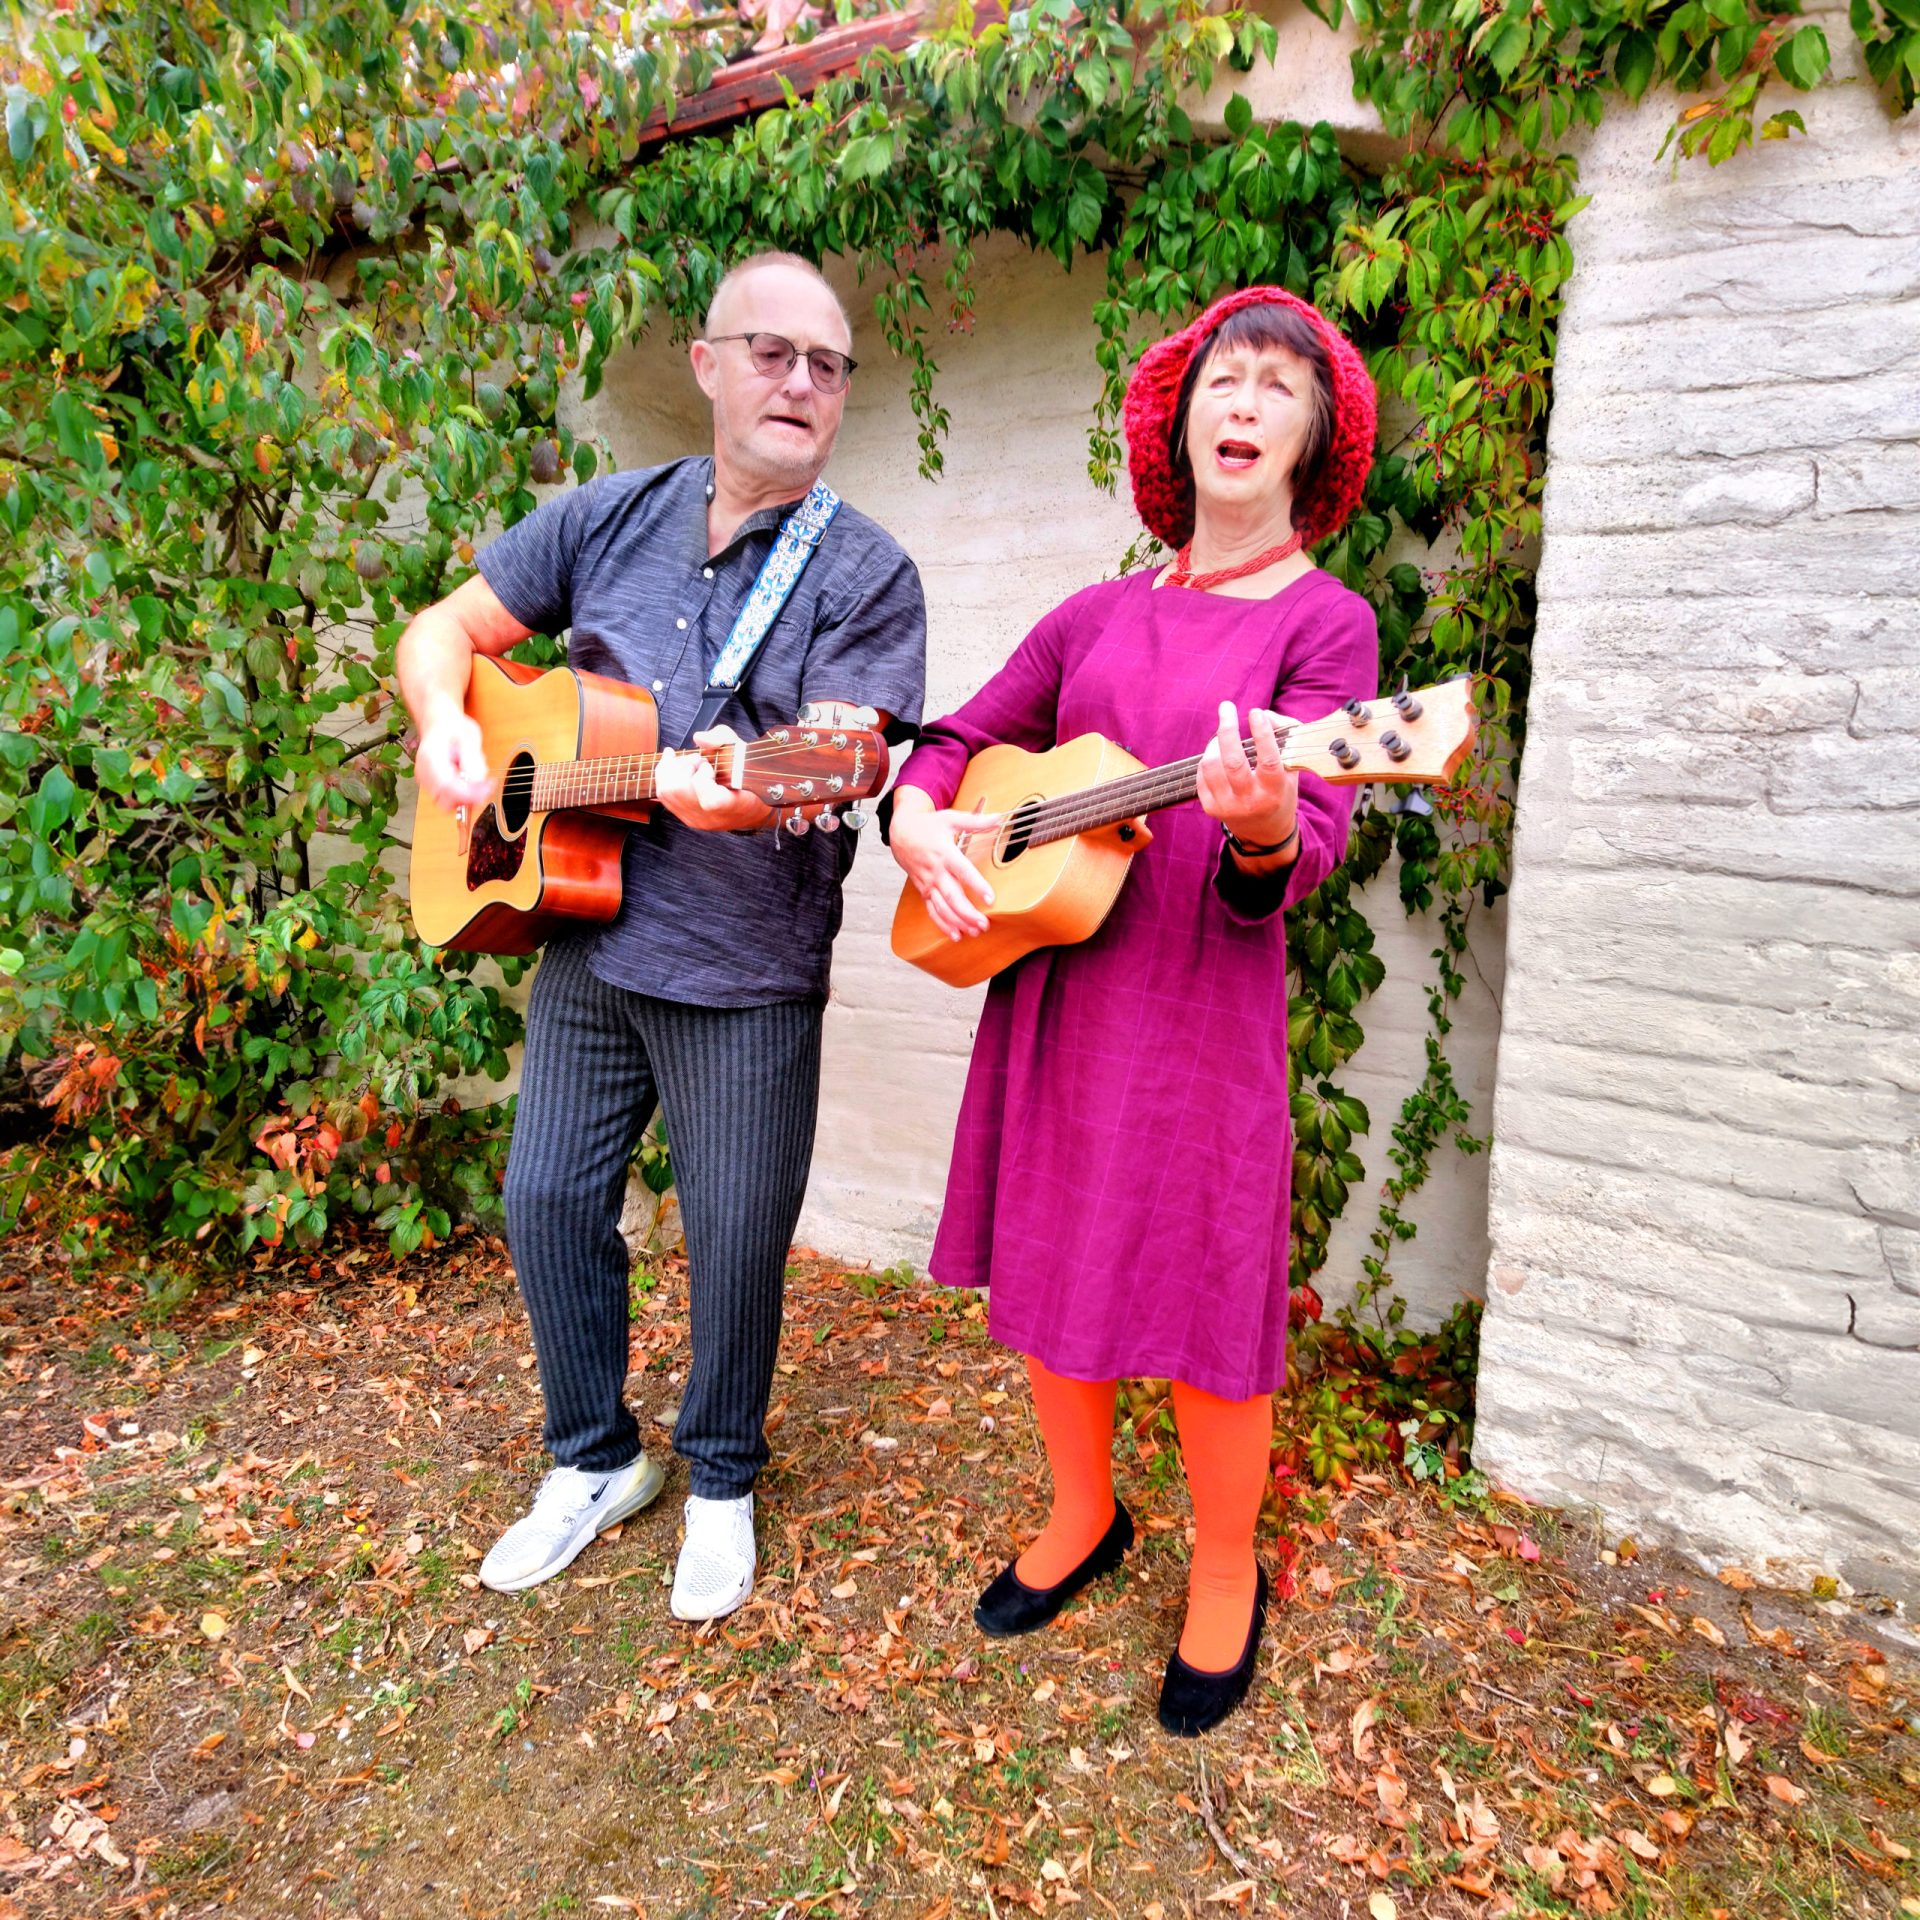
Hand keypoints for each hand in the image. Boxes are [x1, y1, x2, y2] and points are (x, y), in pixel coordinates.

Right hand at [415, 709, 492, 811]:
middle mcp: (424, 773)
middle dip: (468, 799)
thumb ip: (472, 760)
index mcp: (430, 758)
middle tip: (485, 785)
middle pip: (445, 802)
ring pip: (448, 803)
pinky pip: (449, 799)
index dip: (468, 793)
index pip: (446, 786)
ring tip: (475, 774)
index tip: (487, 788)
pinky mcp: (433, 787)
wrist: (441, 724)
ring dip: (467, 796)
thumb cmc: (454, 728)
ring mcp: (427, 782)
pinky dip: (463, 794)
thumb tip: (477, 782)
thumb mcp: (469, 737)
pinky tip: (468, 778)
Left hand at [653, 725, 773, 832]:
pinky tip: (674, 763)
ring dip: (672, 769)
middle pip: (678, 791)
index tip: (710, 766)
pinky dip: (665, 775)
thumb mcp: (744, 752)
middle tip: (697, 758)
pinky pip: (664, 796)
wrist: (751, 808)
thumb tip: (699, 738)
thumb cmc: (749, 778)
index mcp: (733, 806)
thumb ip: (723, 739)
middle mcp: (712, 817)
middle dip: (683, 765)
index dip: (703, 777)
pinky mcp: (686, 817)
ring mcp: (696, 819)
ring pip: (666, 792)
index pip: (710, 800)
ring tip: (689, 761)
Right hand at [888, 791, 1002, 940]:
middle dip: (968, 913)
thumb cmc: (927, 826)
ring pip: (942, 908)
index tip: (990, 898)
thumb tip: (998, 819)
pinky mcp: (923, 891)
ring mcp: (928, 883)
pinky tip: (956, 935)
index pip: (963, 871)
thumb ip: (976, 821)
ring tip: (975, 931)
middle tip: (984, 924)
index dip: (977, 885)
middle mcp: (935, 871)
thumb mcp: (951, 818)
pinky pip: (932, 911)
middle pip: (952, 896)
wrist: (900, 832)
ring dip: (958, 922)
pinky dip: (943, 925)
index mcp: (944, 853)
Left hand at [1196, 701, 1299, 848]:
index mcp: (1274, 791)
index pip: (1269, 761)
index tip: (1256, 712)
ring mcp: (1228, 806)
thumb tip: (1263, 714)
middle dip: (1227, 729)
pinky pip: (1201, 774)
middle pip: (1233, 761)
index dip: (1262, 734)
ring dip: (1215, 742)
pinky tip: (1217, 752)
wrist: (1264, 831)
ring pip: (1212, 766)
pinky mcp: (1210, 808)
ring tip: (1223, 733)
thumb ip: (1284, 736)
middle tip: (1227, 707)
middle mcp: (1250, 801)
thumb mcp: (1292, 767)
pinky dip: (1208, 757)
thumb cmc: (1280, 789)